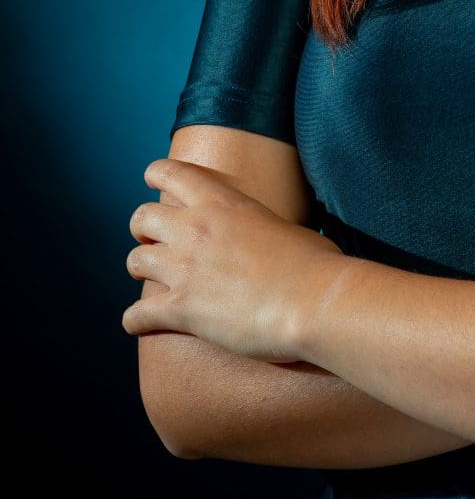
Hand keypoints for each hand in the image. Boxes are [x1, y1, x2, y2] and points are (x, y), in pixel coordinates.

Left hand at [120, 157, 349, 362]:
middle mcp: (196, 229)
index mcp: (223, 202)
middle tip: (155, 241)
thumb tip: (272, 240)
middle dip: (144, 229)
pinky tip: (140, 325)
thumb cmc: (315, 264)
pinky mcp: (182, 309)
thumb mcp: (286, 226)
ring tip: (151, 279)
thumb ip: (263, 227)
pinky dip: (134, 320)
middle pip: (143, 217)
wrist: (316, 300)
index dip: (156, 175)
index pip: (171, 173)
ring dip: (140, 269)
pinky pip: (137, 314)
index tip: (152, 181)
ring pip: (135, 261)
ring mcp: (186, 269)